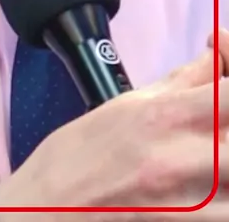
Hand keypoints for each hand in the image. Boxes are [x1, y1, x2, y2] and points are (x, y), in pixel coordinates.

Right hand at [0, 30, 228, 220]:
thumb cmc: (80, 153)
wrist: (49, 209)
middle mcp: (188, 156)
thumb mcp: (129, 102)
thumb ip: (184, 80)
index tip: (225, 65)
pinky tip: (214, 181)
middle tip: (217, 111)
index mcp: (168, 115)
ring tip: (215, 142)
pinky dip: (226, 192)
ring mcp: (196, 199)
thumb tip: (217, 54)